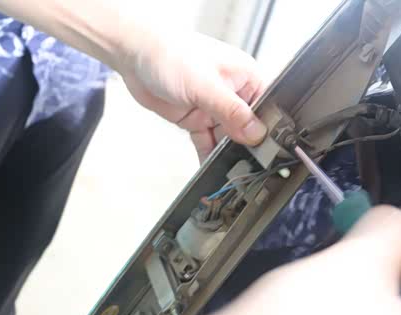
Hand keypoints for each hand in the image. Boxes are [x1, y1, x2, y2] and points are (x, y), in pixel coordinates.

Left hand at [118, 30, 266, 159]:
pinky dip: (209, 155)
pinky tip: (212, 169)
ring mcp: (214, 107)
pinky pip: (208, 142)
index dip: (267, 131)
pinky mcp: (197, 118)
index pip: (266, 109)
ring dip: (227, 154)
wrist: (134, 54)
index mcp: (246, 78)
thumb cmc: (170, 55)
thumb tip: (256, 133)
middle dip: (246, 146)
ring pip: (228, 138)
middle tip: (247, 168)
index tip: (265, 151)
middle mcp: (233, 93)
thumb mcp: (206, 86)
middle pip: (248, 128)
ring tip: (231, 173)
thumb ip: (232, 112)